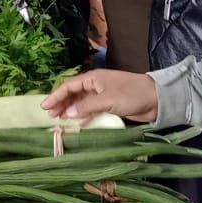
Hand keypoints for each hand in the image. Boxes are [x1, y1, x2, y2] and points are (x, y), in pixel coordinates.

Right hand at [42, 70, 157, 124]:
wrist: (156, 100)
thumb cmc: (132, 94)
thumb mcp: (108, 100)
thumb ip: (87, 106)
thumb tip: (69, 113)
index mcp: (93, 79)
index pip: (69, 86)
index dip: (56, 95)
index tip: (44, 106)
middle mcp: (96, 86)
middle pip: (74, 94)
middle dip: (62, 104)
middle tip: (50, 116)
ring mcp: (103, 96)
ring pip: (82, 103)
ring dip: (71, 111)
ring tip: (60, 120)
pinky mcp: (110, 106)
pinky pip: (92, 111)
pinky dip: (84, 116)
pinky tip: (78, 124)